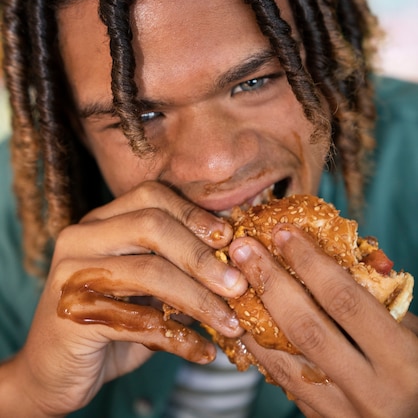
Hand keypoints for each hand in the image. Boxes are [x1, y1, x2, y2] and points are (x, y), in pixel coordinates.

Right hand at [7, 182, 245, 416]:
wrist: (54, 374)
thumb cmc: (110, 323)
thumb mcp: (146, 289)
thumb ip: (176, 268)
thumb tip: (234, 259)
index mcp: (99, 221)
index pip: (151, 196)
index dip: (193, 213)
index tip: (228, 239)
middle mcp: (80, 237)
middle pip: (151, 225)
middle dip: (202, 256)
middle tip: (238, 285)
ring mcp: (72, 273)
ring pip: (149, 271)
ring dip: (199, 299)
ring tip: (231, 323)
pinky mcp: (72, 314)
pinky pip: (138, 321)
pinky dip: (179, 339)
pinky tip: (203, 351)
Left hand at [229, 225, 417, 417]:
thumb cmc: (416, 366)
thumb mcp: (410, 328)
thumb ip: (373, 295)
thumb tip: (326, 247)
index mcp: (403, 362)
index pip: (345, 301)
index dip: (309, 262)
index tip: (283, 233)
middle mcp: (372, 392)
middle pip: (306, 329)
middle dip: (270, 282)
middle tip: (244, 249)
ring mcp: (344, 415)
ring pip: (284, 361)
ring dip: (252, 316)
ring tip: (233, 281)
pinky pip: (282, 381)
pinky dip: (259, 348)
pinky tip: (243, 319)